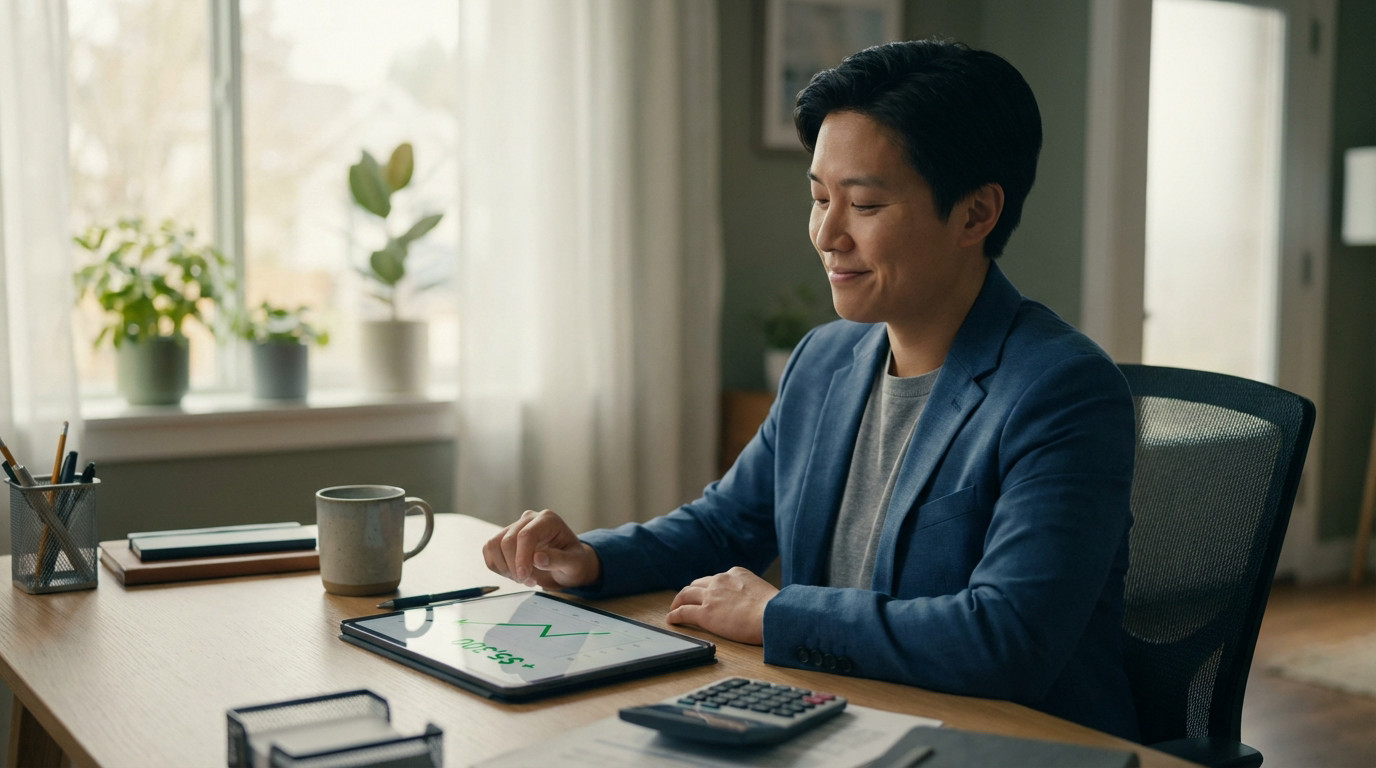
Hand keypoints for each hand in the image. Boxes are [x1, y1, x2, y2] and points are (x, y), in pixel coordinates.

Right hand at [482, 509, 600, 589]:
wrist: (568, 565)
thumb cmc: (574, 562)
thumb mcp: (574, 564)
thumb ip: (558, 560)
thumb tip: (537, 558)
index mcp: (548, 520)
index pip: (526, 535)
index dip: (521, 557)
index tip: (523, 576)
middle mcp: (529, 519)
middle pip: (507, 541)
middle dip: (514, 566)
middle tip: (529, 581)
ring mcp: (515, 527)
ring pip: (494, 545)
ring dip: (504, 568)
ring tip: (523, 579)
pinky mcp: (504, 538)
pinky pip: (489, 551)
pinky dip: (498, 567)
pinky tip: (514, 574)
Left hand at [666, 567, 777, 644]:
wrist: (773, 615)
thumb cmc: (775, 609)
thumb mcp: (763, 590)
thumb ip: (752, 592)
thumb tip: (755, 603)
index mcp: (736, 572)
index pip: (716, 578)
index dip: (709, 587)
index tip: (708, 593)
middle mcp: (720, 580)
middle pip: (698, 584)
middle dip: (691, 592)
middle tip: (686, 599)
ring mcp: (711, 596)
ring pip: (686, 595)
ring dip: (678, 601)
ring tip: (674, 608)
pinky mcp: (705, 613)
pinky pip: (683, 612)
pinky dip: (675, 615)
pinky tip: (671, 619)